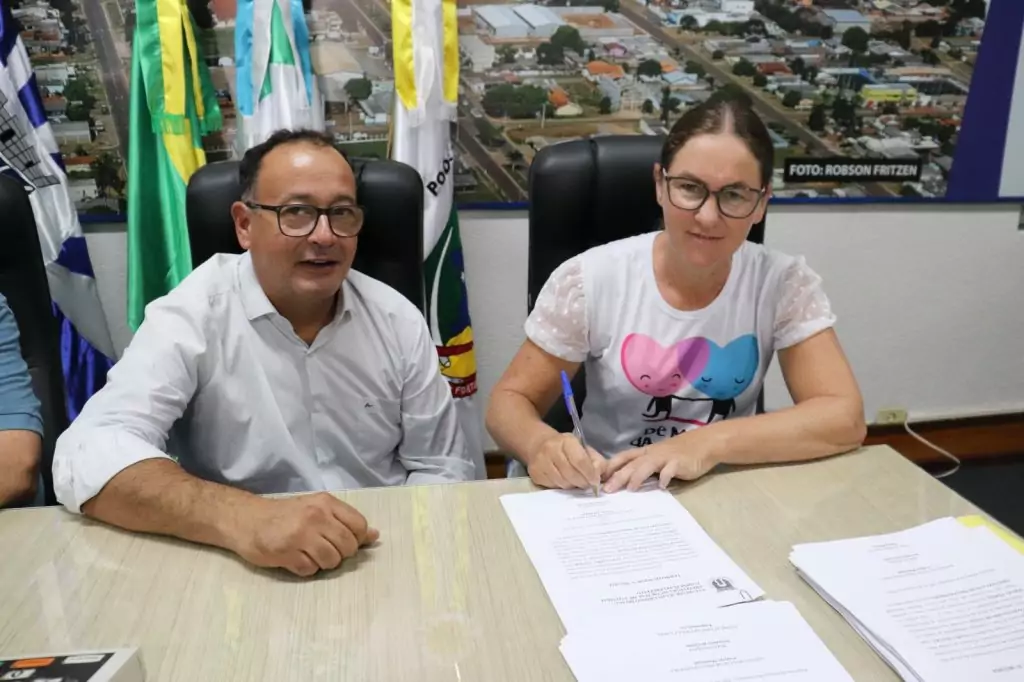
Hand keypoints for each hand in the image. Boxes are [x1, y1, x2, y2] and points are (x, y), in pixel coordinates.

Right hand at [232, 492, 379, 576]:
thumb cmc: (285, 515)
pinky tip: (295, 559)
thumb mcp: (317, 509)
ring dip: (323, 563)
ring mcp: (300, 535)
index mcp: (326, 503)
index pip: (359, 526)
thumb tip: (375, 536)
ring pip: (332, 561)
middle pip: (348, 546)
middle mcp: (315, 516)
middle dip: (340, 554)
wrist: (246, 519)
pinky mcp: (286, 553)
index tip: (342, 541)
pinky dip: (306, 569)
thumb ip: (345, 521)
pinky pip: (310, 570)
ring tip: (309, 554)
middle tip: (324, 549)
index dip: (356, 539)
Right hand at [527, 432, 605, 490]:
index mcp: (566, 441)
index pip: (580, 460)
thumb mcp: (584, 448)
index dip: (589, 474)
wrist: (539, 445)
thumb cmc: (567, 448)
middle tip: (587, 484)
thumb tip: (600, 477)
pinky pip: (552, 486)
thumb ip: (596, 461)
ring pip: (562, 482)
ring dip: (572, 485)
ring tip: (575, 481)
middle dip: (582, 482)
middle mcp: (551, 450)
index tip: (595, 482)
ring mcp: (540, 462)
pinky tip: (563, 480)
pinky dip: (560, 487)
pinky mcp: (535, 474)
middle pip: (571, 474)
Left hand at [603, 429, 720, 492]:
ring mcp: (665, 457)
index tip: (597, 479)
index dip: (610, 467)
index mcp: (645, 452)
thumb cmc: (678, 453)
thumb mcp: (658, 458)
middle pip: (631, 464)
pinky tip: (662, 486)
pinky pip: (670, 469)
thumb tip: (624, 482)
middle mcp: (652, 453)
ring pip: (647, 465)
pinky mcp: (679, 462)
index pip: (623, 458)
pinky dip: (665, 477)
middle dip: (618, 476)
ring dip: (638, 476)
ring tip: (630, 488)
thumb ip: (644, 468)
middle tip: (607, 490)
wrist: (704, 444)